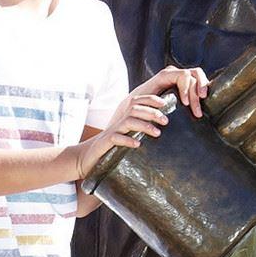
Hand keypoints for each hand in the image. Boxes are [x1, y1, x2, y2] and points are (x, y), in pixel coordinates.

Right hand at [80, 65, 207, 171]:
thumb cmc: (112, 146)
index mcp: (125, 117)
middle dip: (152, 113)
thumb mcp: (128, 134)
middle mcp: (119, 121)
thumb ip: (140, 128)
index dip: (151, 99)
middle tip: (166, 121)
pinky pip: (116, 138)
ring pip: (128, 122)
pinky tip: (138, 145)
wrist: (89, 156)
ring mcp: (112, 131)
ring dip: (144, 126)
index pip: (137, 101)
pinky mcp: (106, 142)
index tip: (165, 103)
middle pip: (135, 109)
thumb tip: (162, 127)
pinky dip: (127, 140)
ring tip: (157, 133)